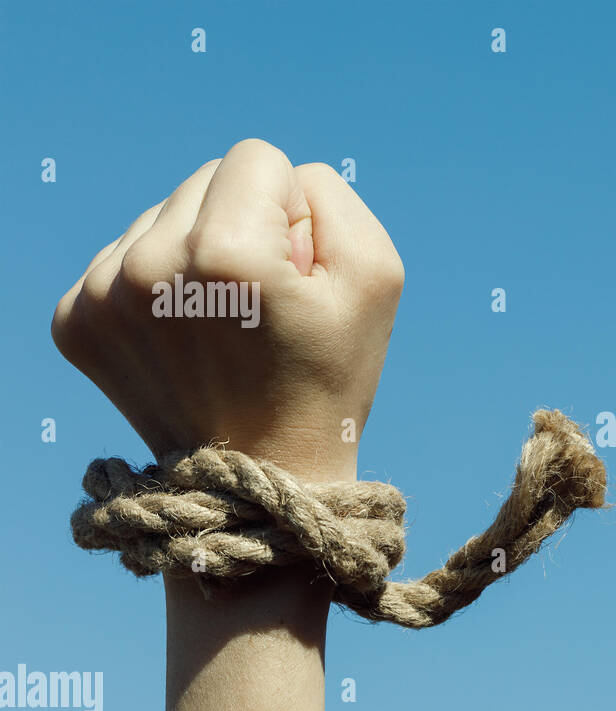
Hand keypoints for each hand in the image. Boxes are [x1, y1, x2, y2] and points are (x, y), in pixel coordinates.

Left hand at [52, 139, 403, 482]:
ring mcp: (100, 297)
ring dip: (196, 255)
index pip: (259, 159)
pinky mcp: (73, 320)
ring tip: (222, 327)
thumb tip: (270, 182)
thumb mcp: (376, 276)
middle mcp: (149, 268)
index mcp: (226, 254)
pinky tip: (185, 338)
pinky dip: (159, 289)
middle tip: (260, 309)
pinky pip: (124, 255)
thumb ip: (330, 195)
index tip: (294, 278)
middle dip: (242, 228)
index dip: (294, 213)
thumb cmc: (329, 376)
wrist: (258, 480)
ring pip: (162, 216)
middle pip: (204, 179)